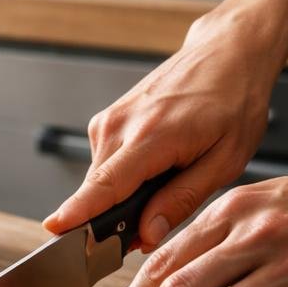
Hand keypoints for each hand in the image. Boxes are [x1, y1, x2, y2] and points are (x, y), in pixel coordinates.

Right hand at [43, 6, 287, 248]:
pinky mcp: (106, 120)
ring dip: (122, 197)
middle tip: (153, 227)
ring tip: (165, 182)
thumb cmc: (234, 102)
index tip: (54, 229)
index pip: (105, 184)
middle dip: (115, 221)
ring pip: (100, 180)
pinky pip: (105, 164)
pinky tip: (155, 166)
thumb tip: (148, 233)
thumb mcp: (226, 160)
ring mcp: (109, 120)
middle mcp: (121, 125)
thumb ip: (183, 199)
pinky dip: (123, 177)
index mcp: (153, 136)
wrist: (225, 53)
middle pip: (98, 190)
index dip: (78, 211)